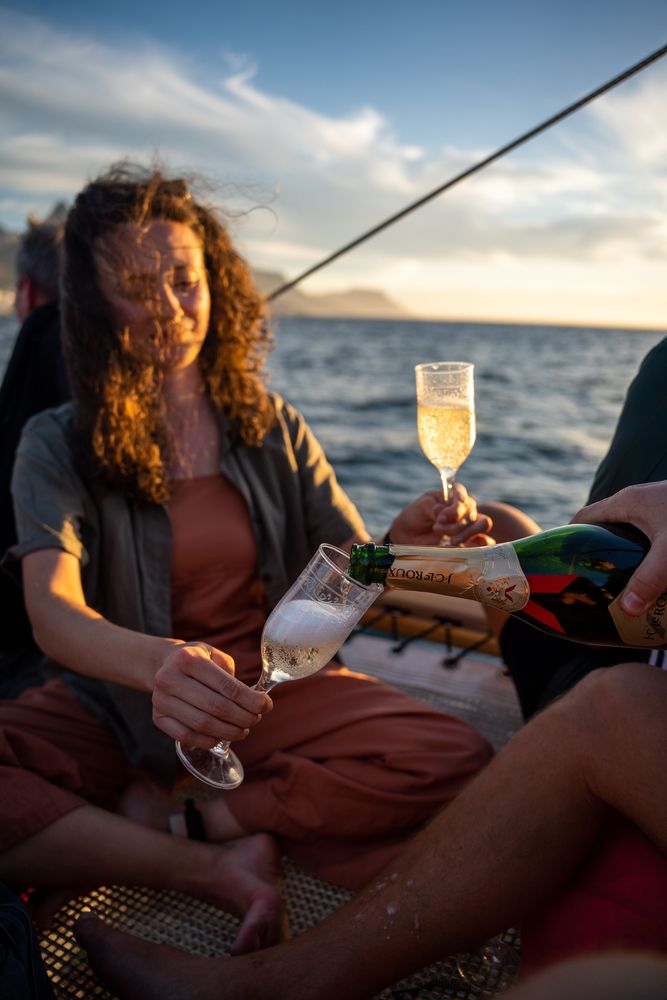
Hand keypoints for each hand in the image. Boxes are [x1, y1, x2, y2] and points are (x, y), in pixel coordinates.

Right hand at [152, 642, 271, 748]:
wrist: (161, 665)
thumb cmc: (196, 660)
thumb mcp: (213, 654)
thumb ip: (232, 673)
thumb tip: (255, 699)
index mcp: (188, 659)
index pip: (226, 686)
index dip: (251, 700)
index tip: (266, 706)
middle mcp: (170, 679)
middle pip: (216, 707)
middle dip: (243, 718)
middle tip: (255, 719)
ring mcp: (160, 700)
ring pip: (202, 725)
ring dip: (229, 732)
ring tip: (243, 730)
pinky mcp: (157, 718)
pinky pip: (187, 736)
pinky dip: (208, 740)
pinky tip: (221, 737)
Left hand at [389, 484, 494, 547]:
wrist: (410, 535)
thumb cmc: (417, 515)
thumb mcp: (423, 507)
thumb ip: (435, 507)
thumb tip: (443, 510)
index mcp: (454, 495)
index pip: (463, 496)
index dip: (455, 507)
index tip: (439, 517)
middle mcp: (466, 507)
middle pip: (473, 511)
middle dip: (457, 523)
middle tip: (437, 528)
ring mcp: (470, 524)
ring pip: (482, 524)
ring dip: (465, 533)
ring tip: (448, 541)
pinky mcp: (472, 540)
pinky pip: (486, 541)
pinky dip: (476, 544)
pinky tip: (459, 547)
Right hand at [571, 482, 666, 615]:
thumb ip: (648, 580)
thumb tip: (627, 610)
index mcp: (627, 502)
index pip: (584, 518)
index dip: (568, 538)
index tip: (560, 563)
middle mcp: (639, 501)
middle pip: (605, 526)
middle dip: (596, 551)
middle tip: (590, 581)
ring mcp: (658, 507)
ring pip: (629, 531)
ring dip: (621, 553)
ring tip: (619, 582)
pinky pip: (649, 534)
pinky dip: (643, 552)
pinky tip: (653, 574)